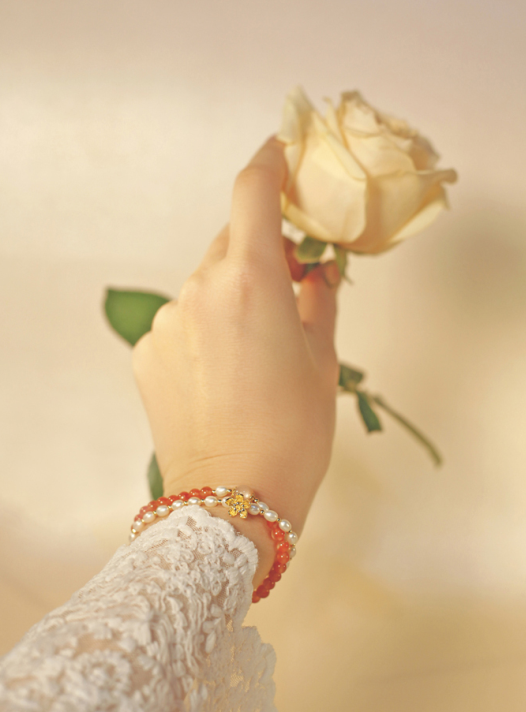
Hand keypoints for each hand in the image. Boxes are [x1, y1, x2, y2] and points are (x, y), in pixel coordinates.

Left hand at [132, 137, 340, 581]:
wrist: (232, 499)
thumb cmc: (292, 434)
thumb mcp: (323, 361)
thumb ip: (320, 300)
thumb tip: (316, 269)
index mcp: (251, 282)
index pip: (252, 193)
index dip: (267, 163)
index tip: (278, 153)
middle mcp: (199, 290)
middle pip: (230, 243)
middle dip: (261, 253)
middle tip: (289, 288)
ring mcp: (165, 321)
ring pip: (205, 284)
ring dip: (231, 296)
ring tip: (253, 351)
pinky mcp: (145, 351)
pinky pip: (181, 319)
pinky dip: (204, 328)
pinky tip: (220, 373)